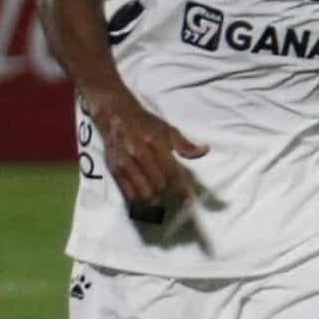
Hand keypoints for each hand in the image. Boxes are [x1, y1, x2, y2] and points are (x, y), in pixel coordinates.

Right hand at [85, 91, 204, 213]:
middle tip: (171, 194)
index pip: (172, 172)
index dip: (181, 190)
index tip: (187, 202)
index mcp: (156, 143)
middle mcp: (139, 153)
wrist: (115, 116)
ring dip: (153, 199)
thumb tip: (204, 151)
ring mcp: (125, 162)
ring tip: (158, 199)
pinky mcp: (114, 169)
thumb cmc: (146, 124)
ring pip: (143, 192)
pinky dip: (138, 200)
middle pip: (158, 185)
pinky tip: (144, 201)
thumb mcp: (168, 129)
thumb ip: (185, 145)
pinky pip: (127, 192)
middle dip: (167, 193)